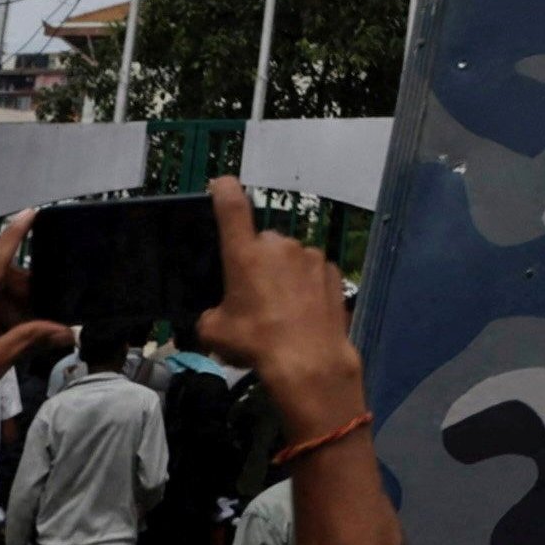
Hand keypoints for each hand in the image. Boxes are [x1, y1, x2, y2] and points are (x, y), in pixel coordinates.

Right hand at [190, 178, 363, 430]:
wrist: (309, 361)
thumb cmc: (256, 342)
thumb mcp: (214, 333)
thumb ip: (210, 314)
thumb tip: (215, 317)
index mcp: (245, 252)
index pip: (231, 205)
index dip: (224, 189)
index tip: (221, 183)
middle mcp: (279, 245)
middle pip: (263, 244)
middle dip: (258, 263)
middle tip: (255, 296)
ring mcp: (311, 256)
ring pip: (291, 259)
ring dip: (285, 275)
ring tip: (284, 311)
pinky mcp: (334, 272)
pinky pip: (314, 273)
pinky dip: (308, 286)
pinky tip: (306, 312)